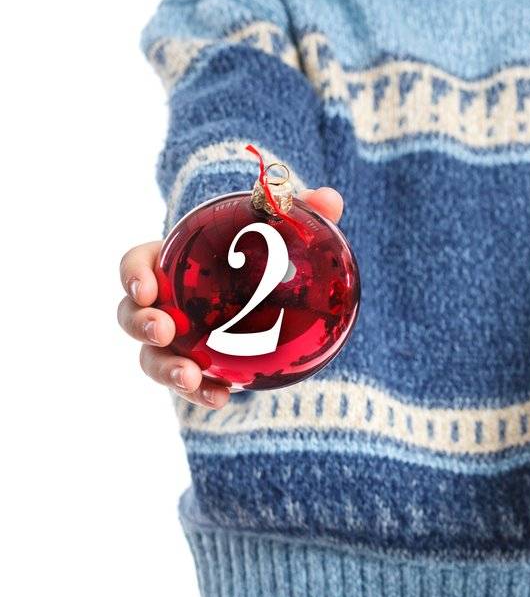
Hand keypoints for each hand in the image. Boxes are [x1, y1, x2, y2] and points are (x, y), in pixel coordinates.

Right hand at [116, 186, 346, 407]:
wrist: (270, 293)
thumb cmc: (263, 248)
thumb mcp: (281, 228)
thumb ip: (304, 211)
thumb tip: (329, 199)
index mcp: (169, 263)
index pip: (136, 264)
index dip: (133, 275)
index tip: (147, 288)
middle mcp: (162, 303)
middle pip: (131, 315)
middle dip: (140, 324)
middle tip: (164, 331)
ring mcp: (173, 340)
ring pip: (153, 358)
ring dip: (167, 370)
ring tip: (190, 378)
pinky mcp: (194, 366)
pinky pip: (190, 383)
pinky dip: (202, 392)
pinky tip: (223, 397)